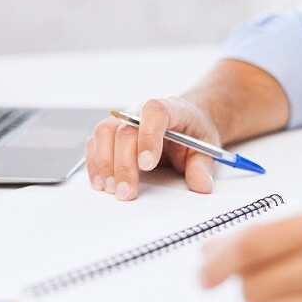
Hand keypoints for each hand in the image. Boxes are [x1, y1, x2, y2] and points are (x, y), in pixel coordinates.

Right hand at [85, 97, 219, 200]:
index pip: (155, 112)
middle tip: (126, 192)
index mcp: (171, 109)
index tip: (148, 165)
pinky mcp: (112, 132)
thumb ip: (203, 166)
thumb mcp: (207, 148)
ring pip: (105, 132)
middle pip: (126, 131)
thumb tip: (202, 185)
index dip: (148, 136)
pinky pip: (95, 142)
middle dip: (124, 164)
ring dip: (104, 163)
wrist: (186, 122)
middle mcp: (142, 111)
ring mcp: (124, 120)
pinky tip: (101, 183)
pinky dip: (95, 163)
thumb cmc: (194, 133)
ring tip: (111, 189)